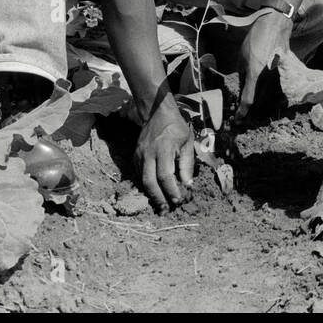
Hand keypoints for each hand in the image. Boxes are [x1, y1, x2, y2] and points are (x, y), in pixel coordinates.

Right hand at [134, 93, 194, 210]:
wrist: (156, 113)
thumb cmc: (176, 127)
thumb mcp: (187, 142)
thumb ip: (187, 164)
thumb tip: (187, 185)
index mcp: (164, 149)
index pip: (165, 175)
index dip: (171, 190)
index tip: (179, 200)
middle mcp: (148, 153)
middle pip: (149, 182)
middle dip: (158, 198)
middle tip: (167, 209)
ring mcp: (139, 155)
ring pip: (142, 180)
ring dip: (152, 194)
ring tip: (162, 204)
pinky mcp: (134, 156)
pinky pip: (139, 175)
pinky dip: (146, 185)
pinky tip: (154, 191)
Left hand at [237, 9, 293, 121]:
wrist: (276, 26)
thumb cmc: (256, 38)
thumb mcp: (242, 56)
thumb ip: (242, 73)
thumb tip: (241, 87)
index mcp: (255, 73)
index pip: (248, 99)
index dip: (242, 111)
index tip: (237, 119)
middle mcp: (268, 77)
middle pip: (261, 103)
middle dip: (252, 112)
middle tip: (243, 115)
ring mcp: (279, 75)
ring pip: (271, 99)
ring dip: (262, 108)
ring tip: (255, 110)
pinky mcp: (285, 73)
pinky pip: (279, 91)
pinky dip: (273, 99)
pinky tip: (267, 100)